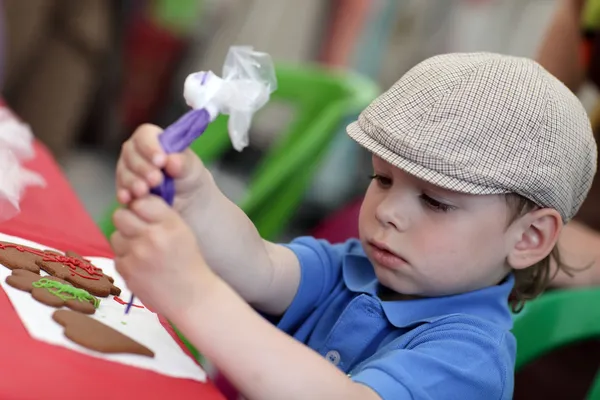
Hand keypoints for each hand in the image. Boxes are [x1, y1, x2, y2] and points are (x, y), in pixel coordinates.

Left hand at [110, 195, 216, 316]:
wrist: (192, 297)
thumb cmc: (187, 262)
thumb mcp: (182, 231)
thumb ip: (160, 216)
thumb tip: (134, 204)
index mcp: (170, 223)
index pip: (141, 201)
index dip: (139, 208)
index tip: (144, 216)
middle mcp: (152, 235)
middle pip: (120, 215)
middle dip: (127, 221)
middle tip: (138, 232)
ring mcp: (137, 254)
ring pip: (116, 236)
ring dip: (125, 242)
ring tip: (142, 253)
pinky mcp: (127, 270)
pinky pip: (117, 256)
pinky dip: (126, 260)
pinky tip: (141, 267)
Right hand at [116, 124, 207, 209]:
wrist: (187, 201)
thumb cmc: (189, 177)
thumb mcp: (192, 169)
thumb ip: (184, 163)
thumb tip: (172, 160)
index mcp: (154, 139)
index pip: (145, 135)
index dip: (150, 147)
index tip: (161, 161)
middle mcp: (136, 152)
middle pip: (130, 153)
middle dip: (142, 167)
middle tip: (156, 180)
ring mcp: (128, 170)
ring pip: (123, 172)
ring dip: (133, 182)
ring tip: (144, 191)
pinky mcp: (124, 188)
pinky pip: (120, 189)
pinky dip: (124, 194)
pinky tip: (128, 199)